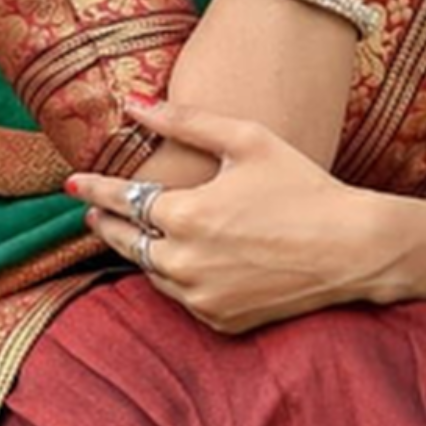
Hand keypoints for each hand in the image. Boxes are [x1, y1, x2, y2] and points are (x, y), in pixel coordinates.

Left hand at [64, 92, 380, 333]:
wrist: (353, 250)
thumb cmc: (304, 186)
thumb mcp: (248, 140)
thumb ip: (186, 122)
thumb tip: (134, 104)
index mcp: (185, 215)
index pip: (120, 201)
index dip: (93, 191)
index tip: (72, 184)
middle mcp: (184, 262)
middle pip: (126, 242)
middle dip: (107, 223)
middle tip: (93, 212)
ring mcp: (201, 298)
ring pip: (153, 273)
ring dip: (142, 252)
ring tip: (136, 234)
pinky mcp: (220, 321)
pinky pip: (183, 298)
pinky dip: (178, 279)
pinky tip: (182, 262)